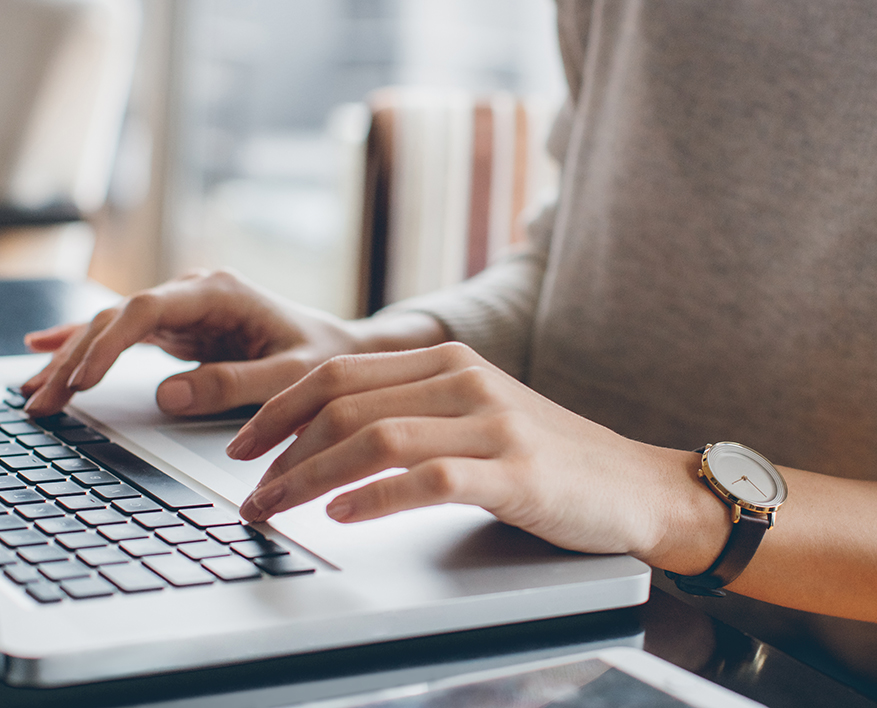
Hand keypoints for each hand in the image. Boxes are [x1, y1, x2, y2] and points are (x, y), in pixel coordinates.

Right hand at [21, 269, 443, 416]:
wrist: (341, 350)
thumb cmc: (323, 359)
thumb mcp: (290, 376)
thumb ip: (235, 385)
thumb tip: (167, 395)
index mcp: (220, 292)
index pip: (148, 309)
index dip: (109, 342)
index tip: (81, 379)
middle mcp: (194, 293)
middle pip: (117, 318)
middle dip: (75, 358)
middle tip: (41, 401)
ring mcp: (183, 309)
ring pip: (111, 327)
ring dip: (70, 359)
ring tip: (32, 394)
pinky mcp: (178, 329)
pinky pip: (121, 335)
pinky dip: (83, 344)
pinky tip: (42, 349)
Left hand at [229, 342, 726, 567]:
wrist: (634, 485)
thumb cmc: (547, 457)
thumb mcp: (477, 414)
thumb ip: (414, 409)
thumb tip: (327, 436)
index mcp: (448, 360)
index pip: (340, 371)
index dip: (279, 408)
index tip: (242, 446)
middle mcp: (465, 380)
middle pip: (345, 401)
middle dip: (280, 448)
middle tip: (248, 491)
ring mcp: (492, 424)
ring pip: (375, 438)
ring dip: (310, 478)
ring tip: (275, 508)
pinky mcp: (515, 473)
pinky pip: (428, 479)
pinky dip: (375, 497)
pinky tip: (343, 515)